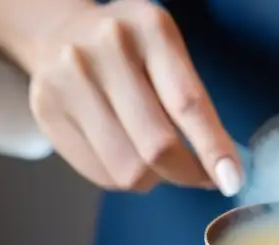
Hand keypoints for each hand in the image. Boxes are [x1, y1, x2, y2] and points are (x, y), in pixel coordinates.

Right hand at [25, 0, 239, 193]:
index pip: (188, 104)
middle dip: (187, 174)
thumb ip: (195, 106)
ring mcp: (68, 78)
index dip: (213, 150)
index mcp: (150, 29)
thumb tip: (225, 172)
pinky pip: (101, 175)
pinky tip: (124, 152)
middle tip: (201, 176)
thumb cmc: (134, 54)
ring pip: (128, 169)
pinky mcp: (47, 110)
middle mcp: (105, 48)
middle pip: (156, 146)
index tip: (232, 181)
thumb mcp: (170, 56)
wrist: (63, 34)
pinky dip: (124, 178)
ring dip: (154, 178)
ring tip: (155, 159)